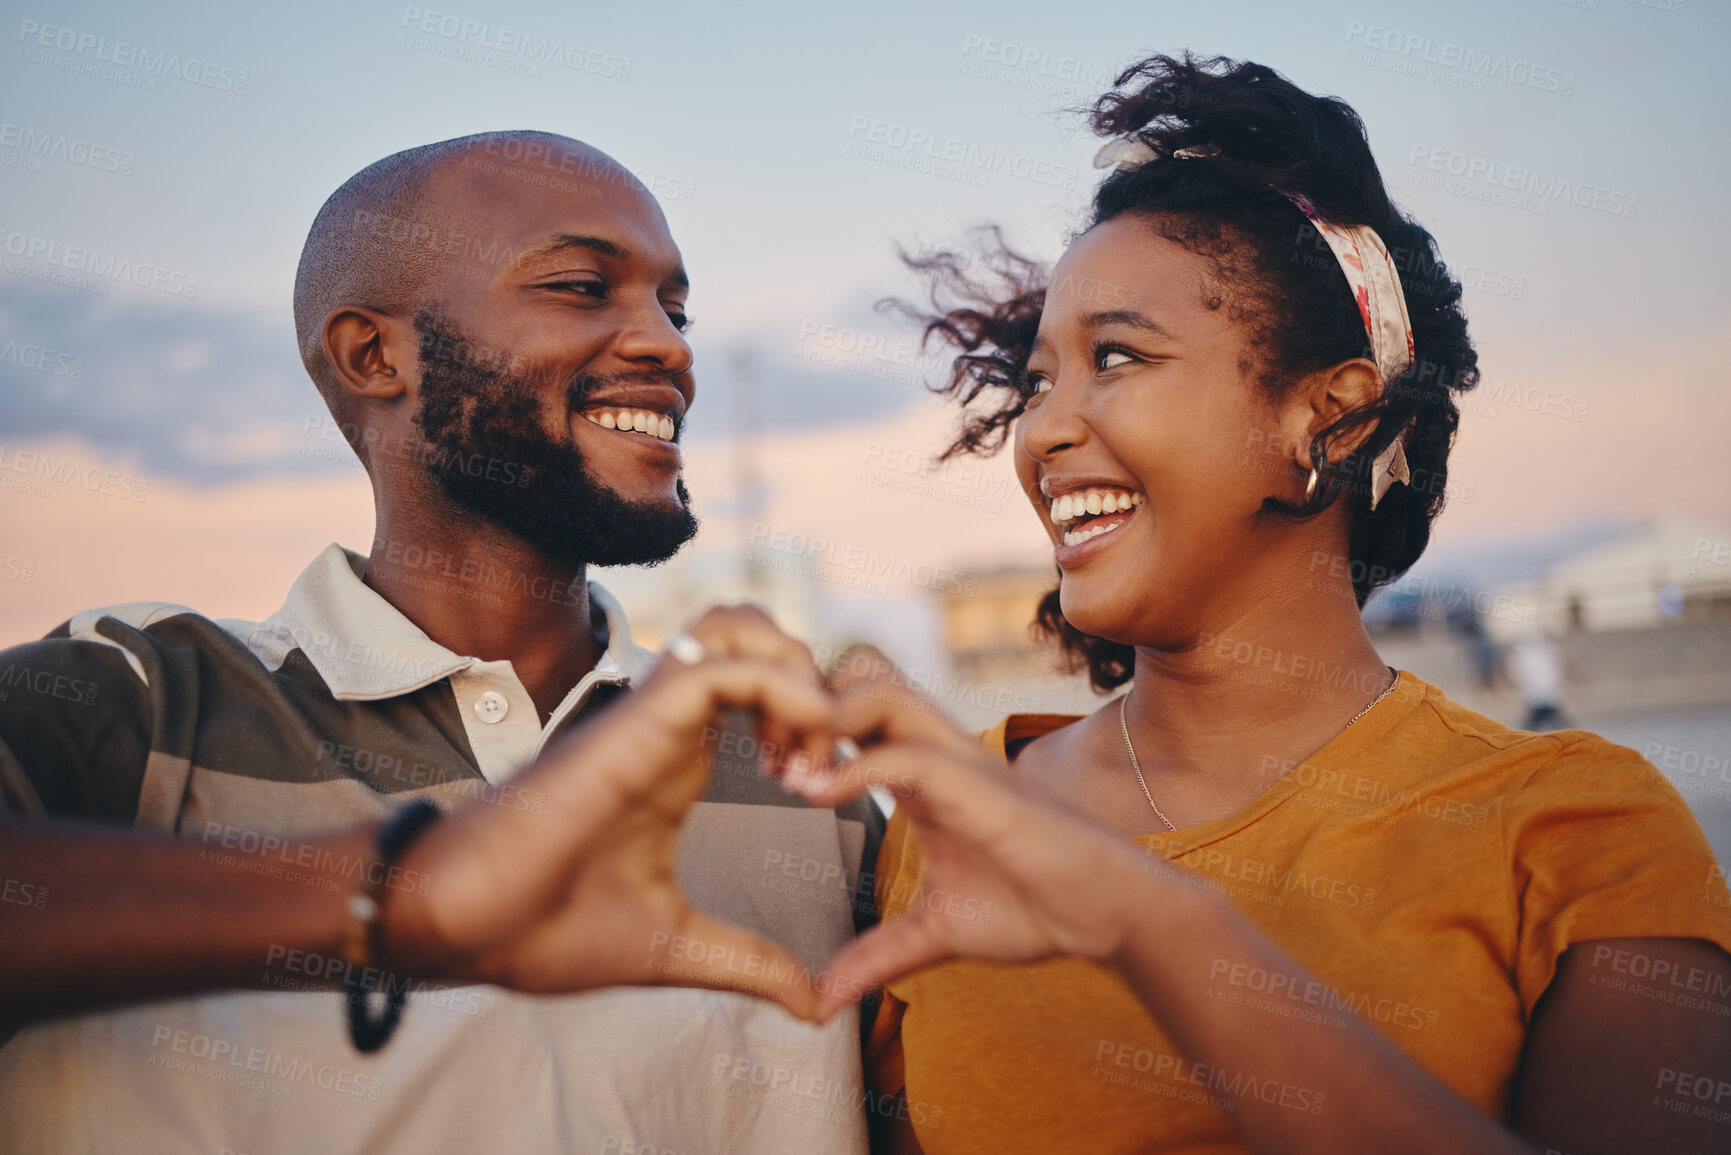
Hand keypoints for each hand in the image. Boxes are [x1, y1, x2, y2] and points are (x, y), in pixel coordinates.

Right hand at [382, 647, 839, 1019]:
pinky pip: (717, 665)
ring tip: (807, 749)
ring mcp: (649, 715)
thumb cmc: (542, 928)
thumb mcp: (675, 948)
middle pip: (755, 631)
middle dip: (814, 677)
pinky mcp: (630, 721)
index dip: (813, 717)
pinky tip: (786, 755)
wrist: (458, 925)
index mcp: (679, 758)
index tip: (825, 788)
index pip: (759, 680)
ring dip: (795, 671)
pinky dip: (775, 688)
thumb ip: (748, 963)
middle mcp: (669, 723)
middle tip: (823, 759)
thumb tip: (813, 1006)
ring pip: (738, 625)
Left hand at [787, 693, 1155, 1020]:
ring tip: (787, 774)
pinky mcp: (975, 784)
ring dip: (823, 722)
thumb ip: (877, 957)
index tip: (766, 768)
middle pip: (857, 680)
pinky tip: (813, 793)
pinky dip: (852, 766)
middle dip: (804, 705)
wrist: (1102, 914)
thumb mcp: (934, 934)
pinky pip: (903, 752)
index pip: (851, 714)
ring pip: (879, 693)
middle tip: (766, 758)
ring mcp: (956, 761)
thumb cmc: (1032, 908)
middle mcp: (935, 752)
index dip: (803, 727)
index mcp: (920, 774)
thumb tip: (822, 1000)